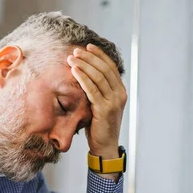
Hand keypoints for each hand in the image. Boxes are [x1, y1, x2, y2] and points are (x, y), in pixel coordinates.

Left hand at [67, 44, 127, 159]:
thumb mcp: (100, 105)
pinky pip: (92, 90)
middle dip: (89, 57)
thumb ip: (97, 91)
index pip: (110, 67)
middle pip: (104, 69)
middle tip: (75, 51)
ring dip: (84, 65)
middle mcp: (120, 94)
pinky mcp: (105, 109)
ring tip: (72, 58)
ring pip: (99, 77)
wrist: (104, 146)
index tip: (87, 46)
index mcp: (120, 91)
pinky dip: (83, 79)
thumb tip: (83, 74)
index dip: (99, 55)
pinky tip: (74, 71)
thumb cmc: (99, 126)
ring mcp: (114, 101)